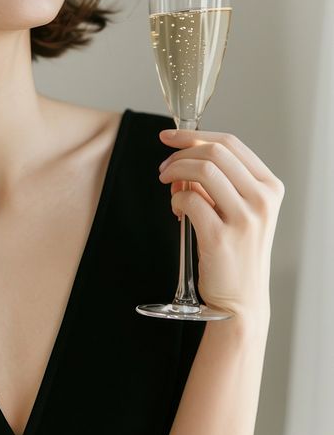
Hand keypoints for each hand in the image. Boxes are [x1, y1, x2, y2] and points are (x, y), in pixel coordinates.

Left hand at [157, 128, 284, 319]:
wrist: (241, 300)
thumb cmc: (237, 251)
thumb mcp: (241, 210)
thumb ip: (219, 182)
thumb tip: (183, 158)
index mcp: (269, 187)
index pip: (231, 143)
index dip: (194, 134)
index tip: (170, 136)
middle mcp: (262, 199)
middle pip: (215, 152)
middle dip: (181, 153)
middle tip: (164, 167)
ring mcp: (244, 218)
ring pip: (202, 170)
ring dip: (175, 172)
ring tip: (167, 185)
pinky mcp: (221, 236)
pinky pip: (189, 200)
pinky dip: (176, 200)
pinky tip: (177, 211)